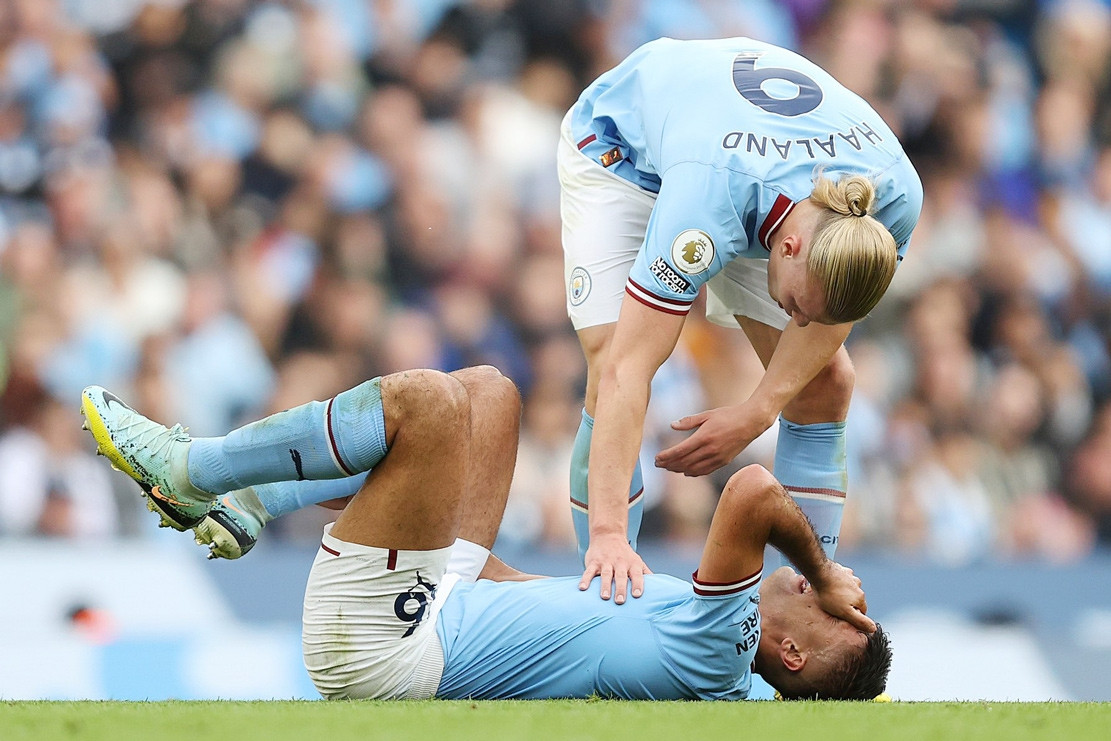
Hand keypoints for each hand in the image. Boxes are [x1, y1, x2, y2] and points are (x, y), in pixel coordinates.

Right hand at [579, 534, 650, 603]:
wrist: (608, 535)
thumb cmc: (625, 554)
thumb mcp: (637, 562)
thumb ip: (646, 574)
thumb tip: (661, 589)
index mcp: (632, 564)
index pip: (637, 575)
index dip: (638, 584)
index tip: (637, 595)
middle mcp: (620, 562)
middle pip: (620, 576)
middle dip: (620, 588)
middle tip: (620, 601)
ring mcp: (606, 562)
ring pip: (605, 574)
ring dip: (604, 585)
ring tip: (604, 597)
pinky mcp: (593, 561)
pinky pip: (589, 571)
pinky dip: (586, 579)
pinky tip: (582, 588)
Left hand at [654, 404, 774, 476]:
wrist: (751, 422)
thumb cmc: (729, 415)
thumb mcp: (707, 414)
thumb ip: (689, 421)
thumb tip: (672, 425)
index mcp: (704, 437)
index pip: (680, 451)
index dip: (666, 456)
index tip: (656, 458)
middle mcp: (710, 450)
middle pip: (684, 462)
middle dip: (669, 464)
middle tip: (658, 464)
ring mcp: (718, 458)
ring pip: (693, 469)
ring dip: (679, 470)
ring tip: (669, 468)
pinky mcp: (724, 462)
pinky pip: (705, 471)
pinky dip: (693, 472)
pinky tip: (686, 471)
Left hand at [812, 563, 875, 633]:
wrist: (819, 573)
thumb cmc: (829, 594)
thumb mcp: (844, 612)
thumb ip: (860, 621)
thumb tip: (873, 628)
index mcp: (860, 598)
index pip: (862, 611)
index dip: (852, 615)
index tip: (842, 614)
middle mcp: (858, 587)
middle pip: (855, 600)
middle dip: (847, 604)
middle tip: (834, 604)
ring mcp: (851, 577)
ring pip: (849, 589)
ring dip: (843, 592)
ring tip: (831, 594)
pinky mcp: (843, 571)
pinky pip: (843, 579)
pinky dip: (838, 582)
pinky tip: (830, 584)